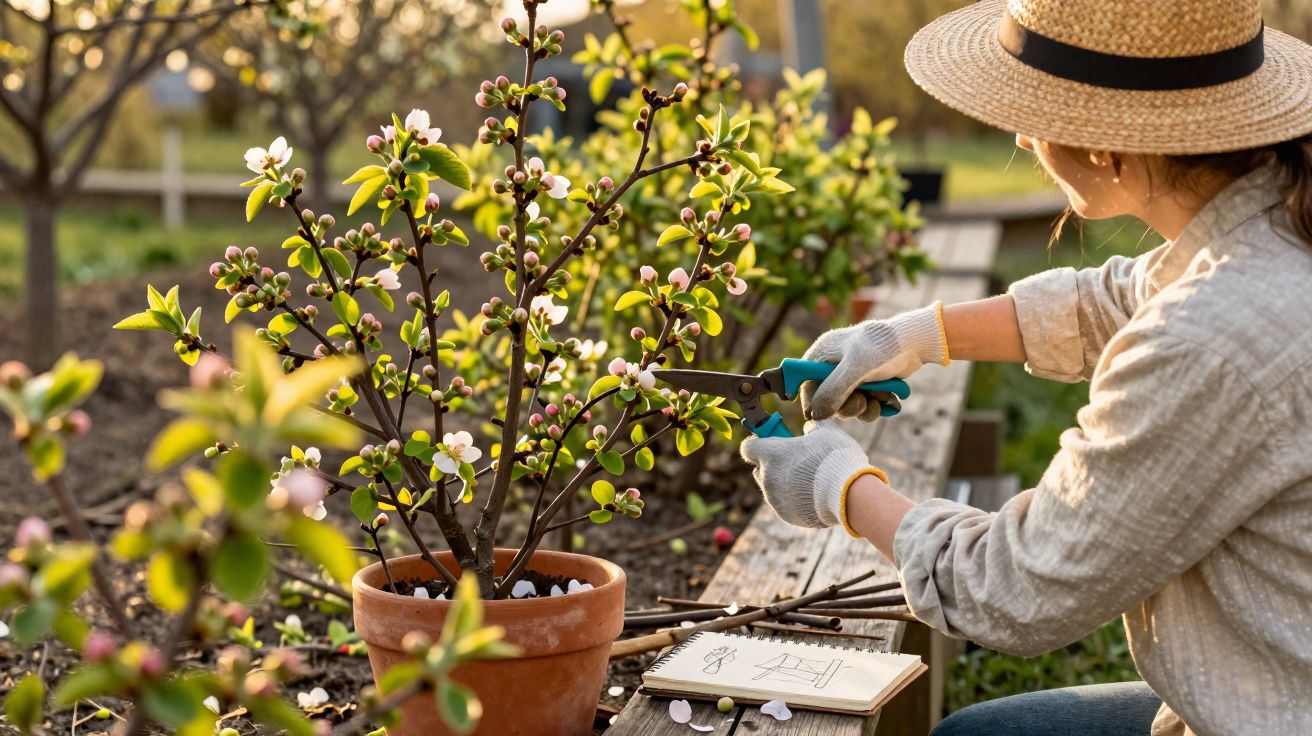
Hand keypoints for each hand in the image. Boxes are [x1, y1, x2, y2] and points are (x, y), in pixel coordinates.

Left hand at [739, 420, 882, 529]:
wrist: (847, 494)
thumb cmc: (834, 458)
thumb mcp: (826, 432)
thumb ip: (813, 427)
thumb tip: (809, 428)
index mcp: (772, 454)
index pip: (748, 448)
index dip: (758, 444)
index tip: (771, 442)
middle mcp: (767, 478)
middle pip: (759, 469)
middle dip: (772, 466)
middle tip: (795, 462)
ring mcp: (775, 499)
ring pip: (772, 489)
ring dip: (784, 484)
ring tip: (809, 481)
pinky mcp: (786, 515)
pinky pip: (786, 505)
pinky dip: (795, 500)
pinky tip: (814, 496)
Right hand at [800, 302, 948, 420]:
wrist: (915, 342)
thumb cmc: (882, 347)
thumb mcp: (855, 368)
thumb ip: (833, 391)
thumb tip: (816, 414)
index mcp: (822, 354)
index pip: (805, 383)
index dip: (810, 401)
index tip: (817, 416)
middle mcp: (833, 366)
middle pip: (825, 399)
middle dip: (844, 406)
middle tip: (860, 402)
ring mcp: (851, 377)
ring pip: (845, 406)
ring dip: (861, 409)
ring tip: (876, 400)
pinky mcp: (867, 385)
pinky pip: (862, 406)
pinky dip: (873, 408)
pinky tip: (884, 400)